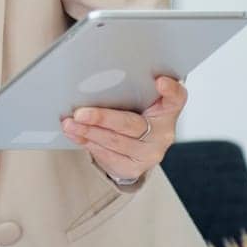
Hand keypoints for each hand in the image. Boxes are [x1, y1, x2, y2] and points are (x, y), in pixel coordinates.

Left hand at [60, 76, 186, 181]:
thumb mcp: (137, 99)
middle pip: (132, 124)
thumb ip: (127, 88)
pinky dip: (89, 144)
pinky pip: (109, 156)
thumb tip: (93, 79)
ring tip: (70, 124)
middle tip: (80, 114)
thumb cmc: (133, 113)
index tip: (160, 81)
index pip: (176, 98)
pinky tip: (77, 136)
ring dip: (88, 132)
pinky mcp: (135, 167)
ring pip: (115, 142)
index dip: (170, 90)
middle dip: (102, 118)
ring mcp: (151, 153)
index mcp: (167, 109)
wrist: (135, 147)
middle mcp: (163, 133)